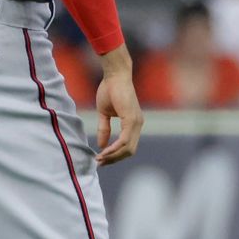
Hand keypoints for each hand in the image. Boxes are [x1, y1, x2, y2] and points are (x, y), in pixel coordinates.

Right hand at [93, 48, 143, 165]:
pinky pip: (124, 140)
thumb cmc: (109, 90)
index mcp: (133, 123)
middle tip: (100, 163)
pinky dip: (114, 148)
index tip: (101, 159)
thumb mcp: (104, 113)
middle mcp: (138, 124)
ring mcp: (136, 122)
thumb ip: (104, 129)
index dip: (115, 155)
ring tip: (100, 159)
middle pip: (129, 151)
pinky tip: (104, 152)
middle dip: (114, 159)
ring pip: (127, 148)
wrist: (114, 75)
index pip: (127, 146)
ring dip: (113, 156)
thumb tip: (101, 145)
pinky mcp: (131, 119)